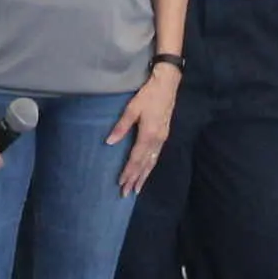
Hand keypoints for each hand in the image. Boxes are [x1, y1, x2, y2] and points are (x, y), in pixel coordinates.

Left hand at [109, 64, 180, 194]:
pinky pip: (156, 156)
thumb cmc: (148, 95)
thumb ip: (121, 127)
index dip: (128, 172)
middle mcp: (157, 140)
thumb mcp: (132, 109)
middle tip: (127, 194)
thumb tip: (109, 142)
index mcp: (148, 134)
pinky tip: (146, 171)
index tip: (121, 183)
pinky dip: (150, 167)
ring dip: (144, 176)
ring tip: (137, 189)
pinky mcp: (164, 135)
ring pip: (152, 162)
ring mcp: (162, 139)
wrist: (167, 85)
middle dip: (136, 180)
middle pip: (145, 164)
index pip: (136, 159)